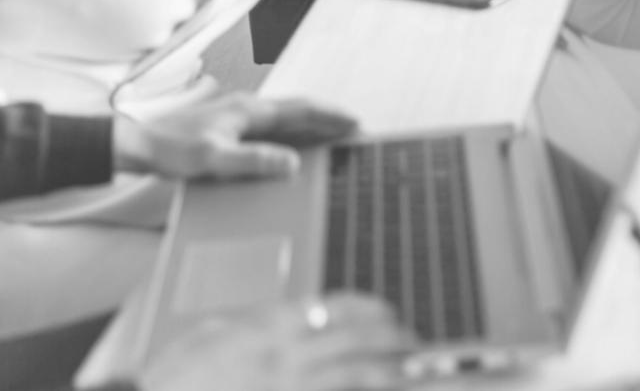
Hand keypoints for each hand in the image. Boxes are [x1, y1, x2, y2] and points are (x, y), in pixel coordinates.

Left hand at [113, 94, 357, 180]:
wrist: (137, 145)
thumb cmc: (171, 151)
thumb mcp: (214, 160)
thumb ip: (254, 161)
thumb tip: (292, 163)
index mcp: (250, 110)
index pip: (301, 109)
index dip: (331, 116)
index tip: (355, 123)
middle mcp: (248, 107)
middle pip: (298, 109)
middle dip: (328, 118)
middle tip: (354, 128)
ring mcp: (239, 115)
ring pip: (286, 116)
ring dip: (311, 124)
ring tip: (333, 135)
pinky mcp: (230, 125)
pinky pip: (272, 125)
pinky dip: (292, 131)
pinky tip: (294, 144)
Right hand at [140, 292, 413, 390]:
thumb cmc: (175, 381)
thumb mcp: (211, 335)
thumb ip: (254, 323)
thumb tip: (291, 314)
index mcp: (268, 326)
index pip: (338, 306)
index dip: (374, 313)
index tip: (390, 318)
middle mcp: (283, 354)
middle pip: (359, 339)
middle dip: (395, 342)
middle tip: (414, 347)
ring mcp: (289, 385)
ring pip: (357, 372)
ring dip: (391, 371)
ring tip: (410, 372)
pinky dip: (362, 389)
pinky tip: (380, 388)